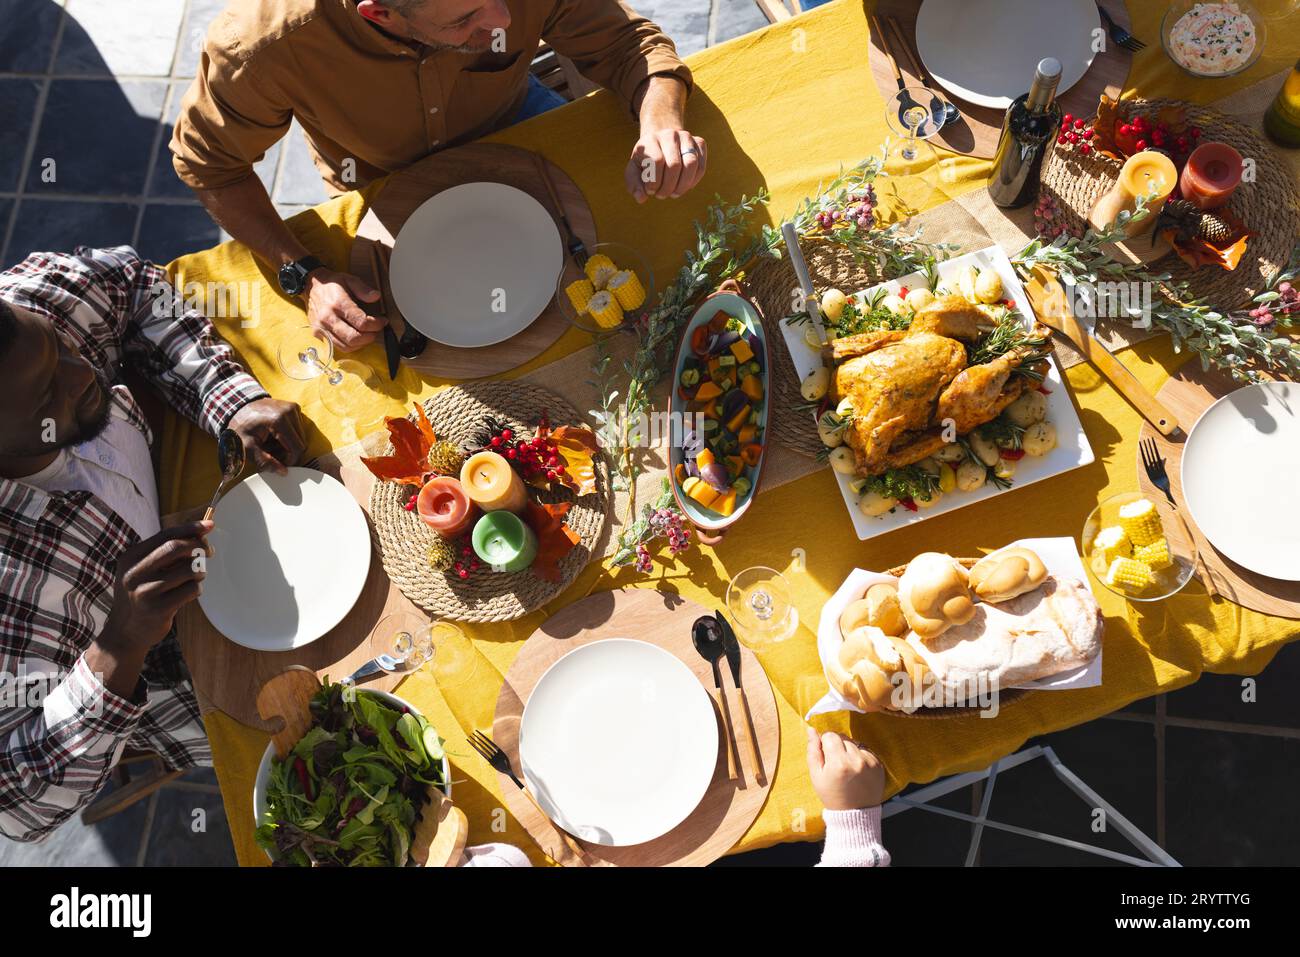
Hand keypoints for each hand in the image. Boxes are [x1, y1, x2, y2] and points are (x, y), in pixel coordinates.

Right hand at [98, 521, 213, 657]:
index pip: (165, 535)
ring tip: (195, 577)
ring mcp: (145, 591)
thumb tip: (200, 532)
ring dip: (200, 571)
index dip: (190, 528)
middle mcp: (135, 573)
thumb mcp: (143, 569)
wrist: (125, 631)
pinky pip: (192, 590)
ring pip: (189, 570)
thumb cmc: (141, 594)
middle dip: (199, 546)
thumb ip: (165, 552)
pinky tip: (188, 593)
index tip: (210, 525)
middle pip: (176, 548)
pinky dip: (197, 589)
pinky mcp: (158, 609)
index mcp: (131, 557)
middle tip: (209, 551)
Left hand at [227, 398, 305, 473]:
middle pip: (301, 442)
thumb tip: (283, 472)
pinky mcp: (293, 407)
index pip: (297, 447)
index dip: (291, 460)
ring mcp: (292, 408)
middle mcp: (289, 411)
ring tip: (272, 442)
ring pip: (301, 436)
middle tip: (272, 452)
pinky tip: (276, 434)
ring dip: (289, 443)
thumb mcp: (247, 446)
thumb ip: (264, 461)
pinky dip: (290, 434)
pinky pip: (299, 428)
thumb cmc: (240, 426)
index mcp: (278, 420)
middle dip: (289, 451)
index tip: (279, 463)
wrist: (238, 407)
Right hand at [304, 268, 383, 352]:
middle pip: (354, 338)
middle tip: (376, 330)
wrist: (311, 286)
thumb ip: (363, 289)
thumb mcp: (350, 280)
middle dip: (370, 337)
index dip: (376, 325)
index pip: (361, 322)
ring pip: (346, 346)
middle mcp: (328, 317)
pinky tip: (355, 338)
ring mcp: (321, 327)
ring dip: (361, 343)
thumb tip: (376, 296)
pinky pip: (337, 347)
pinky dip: (350, 346)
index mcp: (338, 304)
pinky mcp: (317, 333)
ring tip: (367, 334)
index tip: (382, 321)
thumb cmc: (332, 284)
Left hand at [625, 124, 707, 202]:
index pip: (657, 161)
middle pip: (675, 165)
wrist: (660, 143)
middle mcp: (670, 135)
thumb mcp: (634, 171)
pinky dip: (693, 181)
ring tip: (674, 193)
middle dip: (668, 187)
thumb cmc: (646, 161)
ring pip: (691, 164)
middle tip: (662, 195)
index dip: (655, 181)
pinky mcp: (699, 143)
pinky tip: (684, 186)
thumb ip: (634, 185)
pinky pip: (701, 166)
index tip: (650, 190)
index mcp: (650, 140)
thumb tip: (641, 198)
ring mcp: (686, 137)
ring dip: (683, 186)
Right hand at [806, 727, 885, 810]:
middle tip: (836, 764)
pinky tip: (857, 771)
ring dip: (850, 751)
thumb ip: (813, 751)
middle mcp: (856, 759)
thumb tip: (811, 730)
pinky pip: (866, 751)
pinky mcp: (879, 765)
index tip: (826, 756)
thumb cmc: (832, 795)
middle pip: (843, 737)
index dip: (825, 744)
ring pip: (855, 743)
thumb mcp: (816, 775)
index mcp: (838, 762)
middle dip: (838, 747)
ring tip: (847, 768)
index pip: (830, 735)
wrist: (855, 814)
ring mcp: (870, 762)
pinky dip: (860, 757)